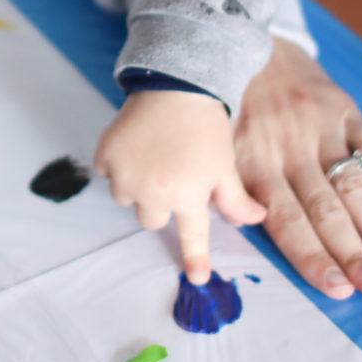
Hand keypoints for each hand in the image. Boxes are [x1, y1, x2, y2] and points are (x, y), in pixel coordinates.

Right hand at [94, 89, 264, 282]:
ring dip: (137, 185)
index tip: (197, 278)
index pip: (193, 235)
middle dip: (161, 203)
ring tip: (154, 156)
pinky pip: (108, 172)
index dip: (195, 258)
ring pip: (126, 198)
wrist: (175, 83)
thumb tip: (256, 221)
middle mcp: (154, 190)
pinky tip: (136, 144)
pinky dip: (118, 163)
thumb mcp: (225, 163)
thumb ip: (235, 198)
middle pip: (152, 219)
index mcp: (188, 193)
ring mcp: (126, 174)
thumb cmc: (206, 125)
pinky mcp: (106, 155)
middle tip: (172, 173)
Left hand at [234, 39, 361, 300]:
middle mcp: (290, 149)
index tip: (339, 290)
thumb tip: (250, 228)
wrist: (234, 34)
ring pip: (354, 186)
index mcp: (254, 164)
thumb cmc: (219, 101)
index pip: (289, 223)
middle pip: (328, 212)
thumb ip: (229, 189)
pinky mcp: (342, 105)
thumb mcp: (210, 145)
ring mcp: (320, 126)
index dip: (314, 258)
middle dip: (356, 256)